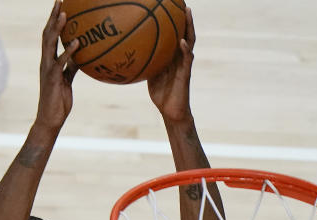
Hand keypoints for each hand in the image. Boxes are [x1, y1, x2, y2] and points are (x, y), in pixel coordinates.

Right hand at [36, 1, 80, 131]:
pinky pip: (61, 62)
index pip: (50, 36)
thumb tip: (82, 56)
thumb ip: (72, 67)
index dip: (54, 20)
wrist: (50, 119)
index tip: (61, 5)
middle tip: (60, 1)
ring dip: (57, 28)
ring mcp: (47, 69)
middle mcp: (45, 62)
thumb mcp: (67, 80)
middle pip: (47, 34)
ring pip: (49, 44)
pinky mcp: (52, 79)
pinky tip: (78, 42)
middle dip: (53, 17)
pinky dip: (69, 51)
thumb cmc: (59, 101)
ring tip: (64, 14)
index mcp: (49, 61)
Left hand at [148, 7, 195, 122]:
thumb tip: (126, 56)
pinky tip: (182, 42)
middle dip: (184, 17)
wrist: (171, 111)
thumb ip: (144, 63)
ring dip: (190, 27)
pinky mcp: (186, 74)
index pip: (175, 34)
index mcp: (172, 56)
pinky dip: (185, 50)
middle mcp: (180, 56)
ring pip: (190, 41)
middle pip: (185, 32)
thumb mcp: (148, 75)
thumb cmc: (160, 93)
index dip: (174, 21)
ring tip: (187, 13)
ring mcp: (184, 64)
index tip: (170, 6)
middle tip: (182, 2)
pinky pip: (187, 60)